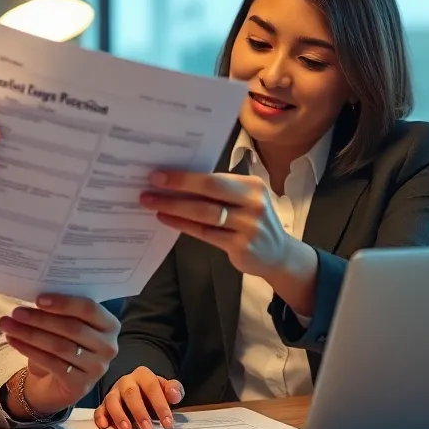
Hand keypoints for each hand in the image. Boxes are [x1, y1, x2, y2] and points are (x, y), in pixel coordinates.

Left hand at [0, 294, 119, 417]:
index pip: (89, 309)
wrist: (60, 381)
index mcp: (110, 325)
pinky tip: (13, 341)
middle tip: (15, 312)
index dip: (63, 303)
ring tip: (7, 325)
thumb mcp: (68, 324)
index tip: (38, 299)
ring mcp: (97, 368)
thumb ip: (62, 310)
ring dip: (30, 334)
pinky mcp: (80, 385)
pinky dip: (29, 350)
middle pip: (71, 328)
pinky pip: (52, 364)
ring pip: (59, 346)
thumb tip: (35, 295)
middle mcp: (109, 347)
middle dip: (40, 319)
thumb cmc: (65, 343)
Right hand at [94, 366, 184, 428]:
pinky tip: (104, 425)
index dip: (160, 405)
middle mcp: (126, 382)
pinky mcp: (104, 404)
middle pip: (131, 393)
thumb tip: (174, 395)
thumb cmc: (152, 391)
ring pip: (112, 400)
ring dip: (119, 415)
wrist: (137, 389)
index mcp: (143, 375)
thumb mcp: (165, 388)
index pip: (152, 387)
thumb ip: (174, 390)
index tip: (168, 423)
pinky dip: (100, 417)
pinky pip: (100, 409)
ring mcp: (114, 393)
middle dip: (139, 412)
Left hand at [140, 170, 318, 313]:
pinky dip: (183, 224)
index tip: (159, 173)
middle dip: (178, 185)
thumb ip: (219, 192)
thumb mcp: (244, 200)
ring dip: (174, 206)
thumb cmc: (252, 221)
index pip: (214, 177)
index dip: (185, 175)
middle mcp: (253, 202)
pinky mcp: (241, 246)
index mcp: (252, 185)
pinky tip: (166, 218)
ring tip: (150, 202)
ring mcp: (249, 225)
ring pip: (204, 212)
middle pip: (210, 189)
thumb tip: (177, 182)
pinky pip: (205, 232)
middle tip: (150, 183)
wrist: (278, 255)